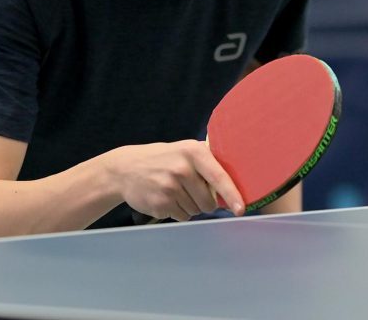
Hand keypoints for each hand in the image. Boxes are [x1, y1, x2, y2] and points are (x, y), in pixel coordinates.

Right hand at [105, 140, 244, 221]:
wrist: (125, 169)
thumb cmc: (162, 159)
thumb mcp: (184, 150)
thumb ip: (207, 162)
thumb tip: (235, 184)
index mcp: (193, 152)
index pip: (219, 177)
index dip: (232, 195)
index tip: (241, 209)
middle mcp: (182, 169)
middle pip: (209, 202)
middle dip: (205, 202)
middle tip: (189, 189)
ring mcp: (170, 187)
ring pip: (196, 211)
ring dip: (190, 206)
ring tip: (174, 191)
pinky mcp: (161, 204)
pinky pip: (182, 217)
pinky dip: (178, 212)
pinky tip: (166, 198)